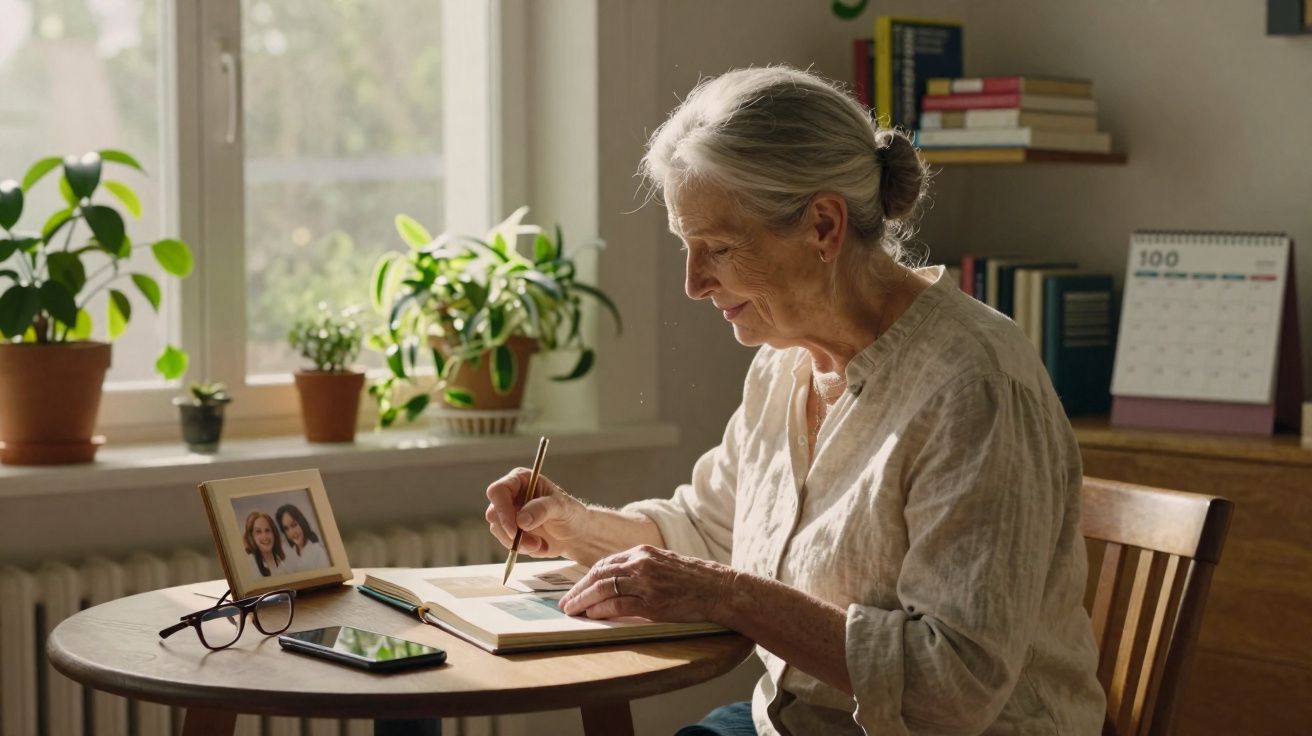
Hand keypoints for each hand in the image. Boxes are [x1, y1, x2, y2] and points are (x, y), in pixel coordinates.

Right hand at [484, 467, 588, 558]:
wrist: (575, 534)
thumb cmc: (570, 513)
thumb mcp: (561, 507)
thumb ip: (542, 509)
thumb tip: (521, 520)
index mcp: (521, 480)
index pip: (498, 491)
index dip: (502, 510)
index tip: (514, 531)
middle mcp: (511, 495)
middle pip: (494, 514)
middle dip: (512, 533)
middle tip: (533, 544)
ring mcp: (509, 514)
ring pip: (499, 531)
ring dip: (519, 543)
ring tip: (540, 544)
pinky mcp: (511, 531)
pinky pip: (507, 542)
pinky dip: (523, 548)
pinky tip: (540, 546)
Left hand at [558, 545, 736, 623]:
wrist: (719, 588)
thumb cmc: (693, 578)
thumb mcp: (663, 563)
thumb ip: (640, 568)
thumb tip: (614, 583)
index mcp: (642, 552)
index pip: (605, 564)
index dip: (587, 578)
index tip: (576, 589)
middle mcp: (641, 564)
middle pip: (599, 575)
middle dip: (578, 590)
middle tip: (566, 603)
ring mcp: (646, 583)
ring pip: (604, 589)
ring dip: (583, 601)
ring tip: (572, 611)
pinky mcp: (652, 603)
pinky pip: (618, 606)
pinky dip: (601, 610)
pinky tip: (592, 615)